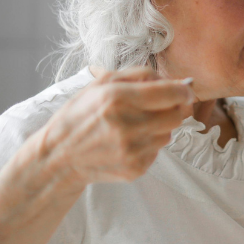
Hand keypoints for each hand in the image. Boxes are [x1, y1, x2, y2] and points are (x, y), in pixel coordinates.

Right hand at [34, 67, 194, 184]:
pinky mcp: (135, 168)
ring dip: (161, 126)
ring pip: (170, 134)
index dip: (184, 90)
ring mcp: (132, 150)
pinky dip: (149, 144)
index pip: (172, 93)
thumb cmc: (81, 114)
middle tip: (162, 105)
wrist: (59, 156)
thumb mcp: (102, 83)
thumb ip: (140, 75)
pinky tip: (128, 141)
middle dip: (175, 107)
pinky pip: (158, 151)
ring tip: (136, 124)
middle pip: (177, 115)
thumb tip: (176, 81)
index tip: (184, 89)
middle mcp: (127, 126)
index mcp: (118, 98)